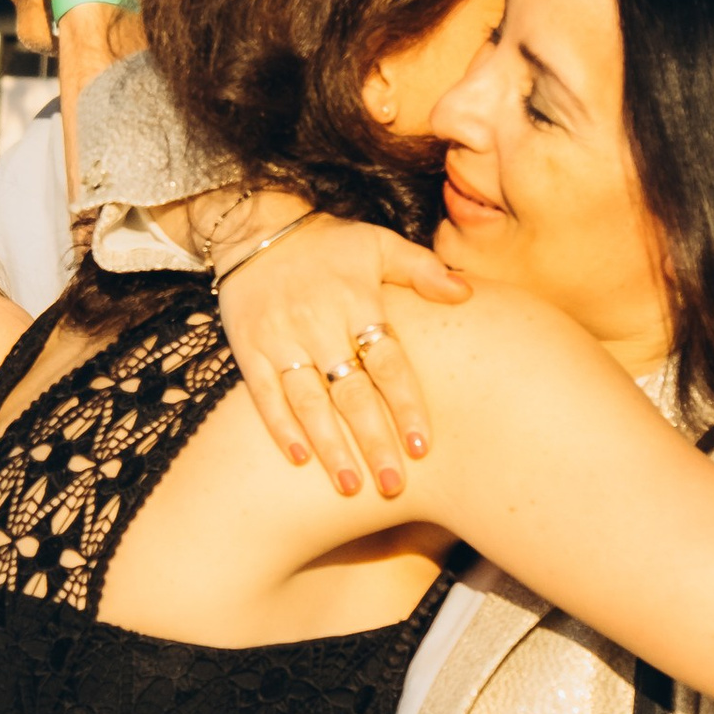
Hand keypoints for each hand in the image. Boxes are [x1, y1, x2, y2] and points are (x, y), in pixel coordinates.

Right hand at [210, 210, 470, 498]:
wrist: (253, 227)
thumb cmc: (328, 244)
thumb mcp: (378, 243)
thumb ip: (422, 269)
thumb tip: (466, 293)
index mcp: (356, 301)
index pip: (387, 363)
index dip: (406, 405)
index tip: (423, 447)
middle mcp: (318, 323)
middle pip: (351, 392)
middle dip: (373, 441)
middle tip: (394, 484)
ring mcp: (279, 338)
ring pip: (308, 401)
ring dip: (330, 446)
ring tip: (350, 486)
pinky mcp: (248, 349)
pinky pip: (264, 394)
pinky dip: (281, 427)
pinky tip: (300, 459)